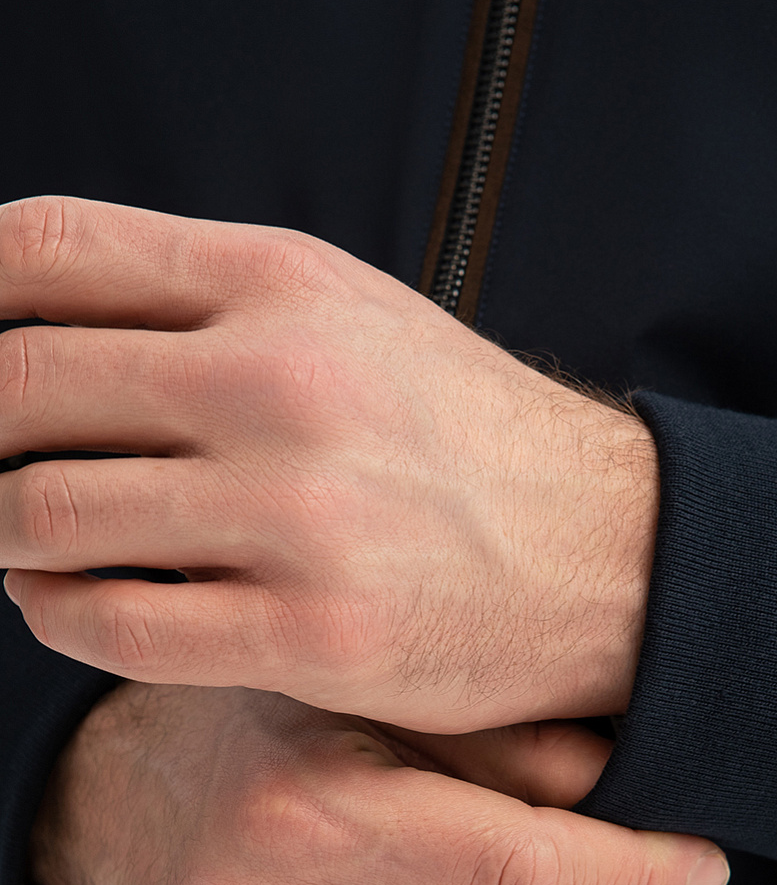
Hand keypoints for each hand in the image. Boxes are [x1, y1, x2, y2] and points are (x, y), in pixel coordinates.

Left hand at [0, 196, 657, 731]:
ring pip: (46, 515)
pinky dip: (58, 615)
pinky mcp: (310, 632)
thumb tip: (36, 324)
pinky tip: (67, 603)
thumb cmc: (462, 442)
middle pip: (20, 386)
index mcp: (283, 286)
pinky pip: (112, 625)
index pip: (49, 252)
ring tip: (24, 540)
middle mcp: (282, 384)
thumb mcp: (350, 320)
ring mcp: (296, 514)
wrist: (608, 554)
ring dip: (6, 534)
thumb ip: (205, 306)